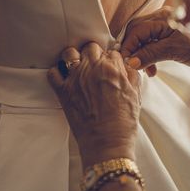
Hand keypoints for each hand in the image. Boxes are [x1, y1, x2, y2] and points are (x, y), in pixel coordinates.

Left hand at [48, 42, 140, 166]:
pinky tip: (64, 78)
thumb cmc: (124, 123)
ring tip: (78, 67)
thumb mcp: (136, 95)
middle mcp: (93, 69)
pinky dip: (57, 72)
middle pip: (90, 47)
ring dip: (74, 57)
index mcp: (113, 68)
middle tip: (95, 65)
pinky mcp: (63, 91)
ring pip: (69, 53)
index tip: (109, 66)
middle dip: (93, 54)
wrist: (107, 143)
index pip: (110, 51)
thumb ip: (131, 75)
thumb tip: (126, 66)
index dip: (110, 59)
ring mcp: (75, 78)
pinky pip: (53, 72)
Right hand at [120, 7, 189, 77]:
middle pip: (136, 32)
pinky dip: (147, 55)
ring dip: (140, 55)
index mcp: (163, 17)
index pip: (136, 30)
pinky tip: (152, 68)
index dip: (128, 46)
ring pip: (142, 38)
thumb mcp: (173, 51)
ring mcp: (163, 25)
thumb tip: (130, 62)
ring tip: (147, 70)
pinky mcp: (166, 34)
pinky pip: (150, 42)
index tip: (126, 62)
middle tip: (134, 67)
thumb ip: (150, 54)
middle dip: (133, 50)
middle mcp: (161, 17)